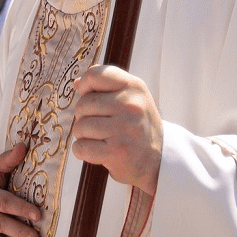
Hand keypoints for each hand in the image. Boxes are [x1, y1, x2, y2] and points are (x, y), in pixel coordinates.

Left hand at [71, 65, 162, 195]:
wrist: (158, 161)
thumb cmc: (138, 127)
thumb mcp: (132, 98)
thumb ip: (106, 87)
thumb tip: (77, 83)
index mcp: (134, 87)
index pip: (95, 75)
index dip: (86, 86)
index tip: (91, 97)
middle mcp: (131, 104)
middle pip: (83, 104)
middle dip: (84, 116)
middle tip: (99, 124)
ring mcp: (124, 128)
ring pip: (80, 126)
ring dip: (84, 135)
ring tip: (100, 138)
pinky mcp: (117, 151)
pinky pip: (81, 147)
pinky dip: (83, 151)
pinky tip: (98, 151)